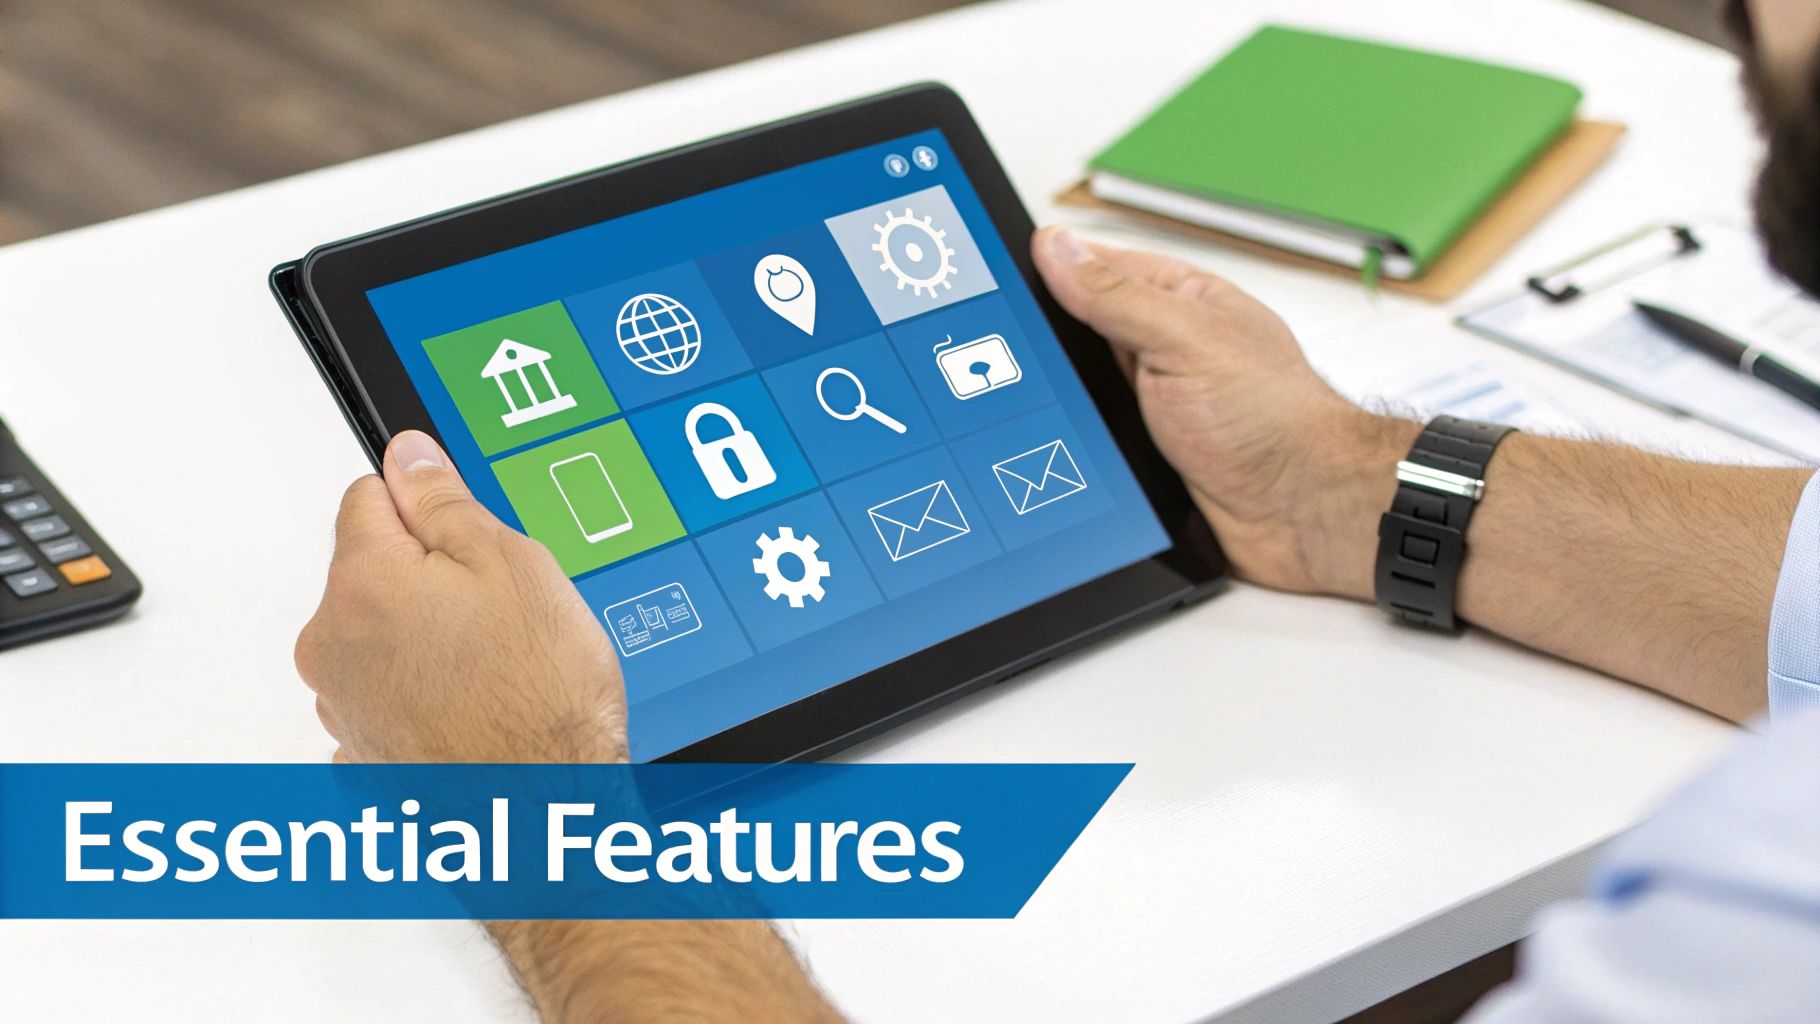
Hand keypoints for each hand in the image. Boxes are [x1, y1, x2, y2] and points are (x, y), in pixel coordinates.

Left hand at [296, 431, 626, 763]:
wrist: (544, 811)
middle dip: (432, 579)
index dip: (431, 506)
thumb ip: (445, 500)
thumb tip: (408, 457)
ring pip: (386, 638)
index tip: (470, 533)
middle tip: (503, 610)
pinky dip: (429, 698)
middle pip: (375, 572)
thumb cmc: (537, 698)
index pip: (370, 496)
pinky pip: (393, 699)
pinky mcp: (368, 755)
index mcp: (360, 583)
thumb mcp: (512, 563)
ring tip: (500, 667)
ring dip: (432, 641)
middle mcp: (332, 646)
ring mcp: (345, 707)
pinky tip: (480, 708)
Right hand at [1031, 228, 1416, 597]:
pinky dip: (1068, 442)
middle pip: (1080, 329)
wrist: (1302, 513)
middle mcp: (1166, 348)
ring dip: (1058, 398)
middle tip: (992, 347)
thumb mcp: (1184, 340)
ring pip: (1081, 388)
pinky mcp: (1145, 453)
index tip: (996, 274)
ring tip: (1013, 398)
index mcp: (1181, 301)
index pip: (1099, 267)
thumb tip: (1056, 248)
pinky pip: (1089, 439)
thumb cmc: (1274, 420)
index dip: (1050, 268)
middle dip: (1045, 340)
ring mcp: (1154, 402)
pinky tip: (1043, 446)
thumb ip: (1116, 296)